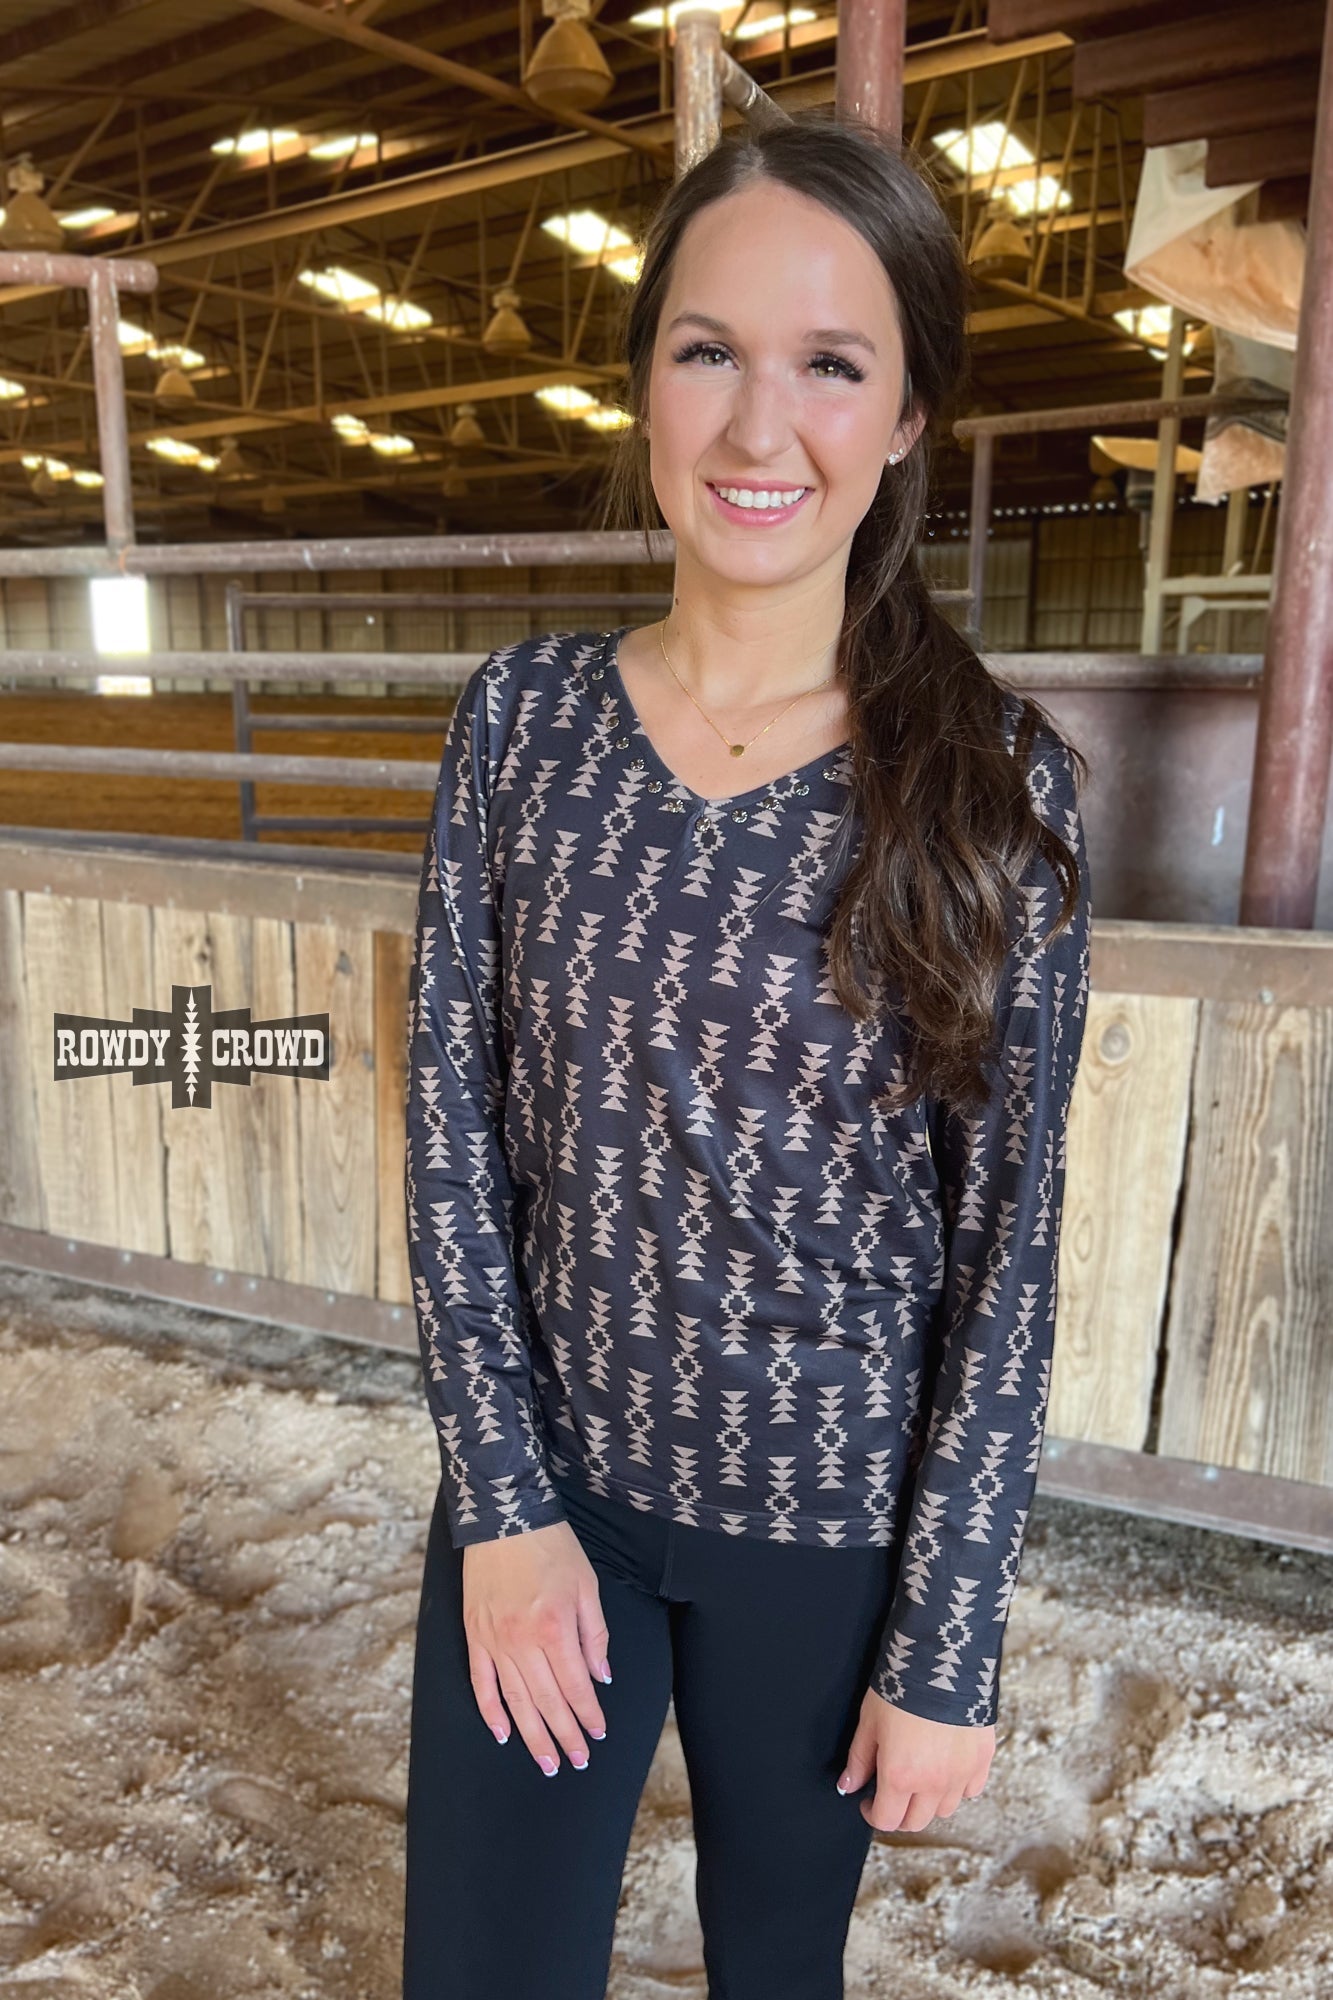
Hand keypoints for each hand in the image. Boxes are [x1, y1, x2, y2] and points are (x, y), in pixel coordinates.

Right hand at [462, 1520, 611, 1774]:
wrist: (504, 1517)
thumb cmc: (551, 1547)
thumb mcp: (586, 1585)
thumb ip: (595, 1635)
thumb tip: (600, 1677)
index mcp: (555, 1628)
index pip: (575, 1687)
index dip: (588, 1716)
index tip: (597, 1736)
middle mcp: (523, 1642)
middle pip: (547, 1702)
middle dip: (564, 1736)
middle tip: (576, 1762)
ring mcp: (494, 1641)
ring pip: (515, 1701)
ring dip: (532, 1736)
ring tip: (546, 1763)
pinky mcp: (474, 1636)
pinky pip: (481, 1683)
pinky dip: (491, 1712)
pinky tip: (503, 1734)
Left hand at [837, 1686, 993, 1831]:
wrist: (942, 1659)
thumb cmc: (901, 1686)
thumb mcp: (870, 1721)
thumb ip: (859, 1759)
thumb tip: (848, 1785)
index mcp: (900, 1777)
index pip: (887, 1820)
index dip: (872, 1813)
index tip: (868, 1801)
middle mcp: (933, 1784)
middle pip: (916, 1821)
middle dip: (899, 1812)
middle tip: (892, 1792)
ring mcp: (961, 1775)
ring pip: (944, 1810)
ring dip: (929, 1801)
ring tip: (920, 1777)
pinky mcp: (982, 1760)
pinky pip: (970, 1790)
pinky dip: (958, 1786)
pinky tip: (947, 1767)